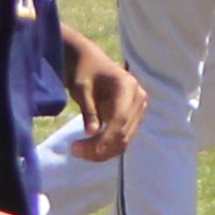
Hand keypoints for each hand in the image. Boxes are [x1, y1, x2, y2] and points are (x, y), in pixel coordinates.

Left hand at [66, 33, 146, 163]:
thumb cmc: (84, 71)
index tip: (81, 149)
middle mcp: (139, 99)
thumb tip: (91, 133)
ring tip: (80, 152)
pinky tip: (89, 149)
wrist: (91, 62)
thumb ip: (89, 110)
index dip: (103, 138)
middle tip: (75, 151)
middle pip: (124, 133)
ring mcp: (139, 109)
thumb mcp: (81, 88)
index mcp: (128, 87)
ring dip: (104, 151)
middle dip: (101, 148)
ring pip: (125, 139)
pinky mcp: (133, 118)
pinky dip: (107, 147)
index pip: (120, 119)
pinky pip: (123, 137)